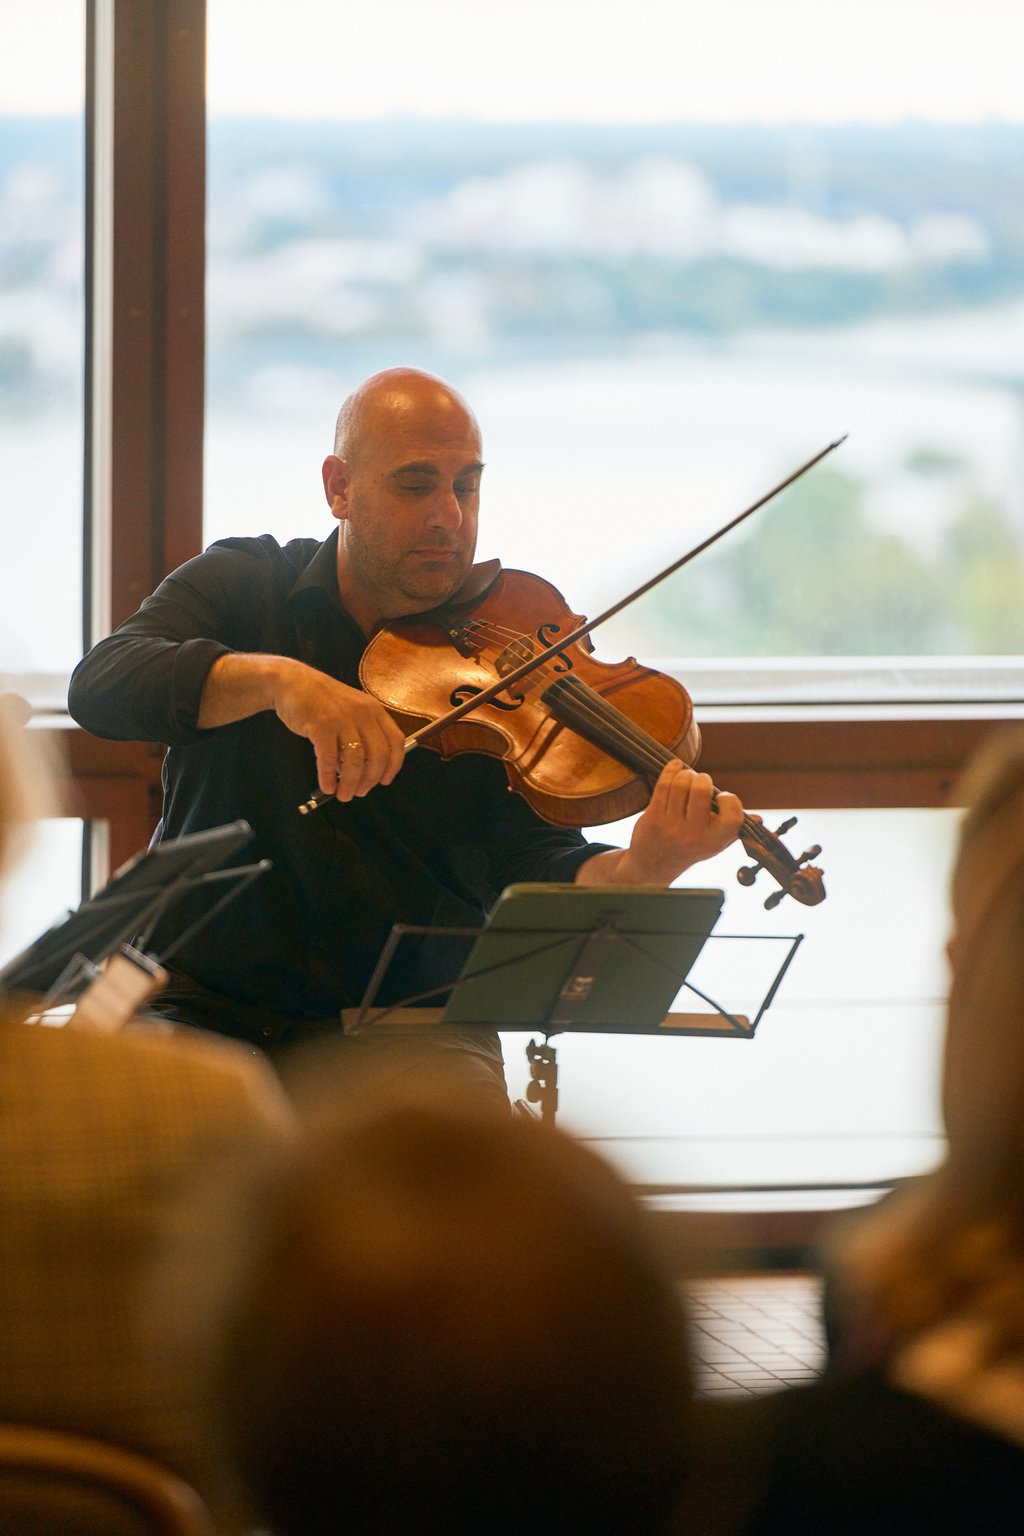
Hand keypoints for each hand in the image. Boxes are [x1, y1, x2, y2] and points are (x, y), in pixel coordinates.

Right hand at [270, 661, 406, 800]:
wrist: (291, 682)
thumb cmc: (321, 701)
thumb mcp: (350, 710)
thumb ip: (360, 735)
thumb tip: (363, 772)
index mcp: (374, 710)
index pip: (395, 741)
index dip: (393, 765)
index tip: (385, 781)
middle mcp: (362, 713)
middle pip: (378, 754)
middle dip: (370, 779)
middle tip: (360, 792)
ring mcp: (342, 719)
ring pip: (356, 760)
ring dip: (350, 783)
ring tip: (343, 795)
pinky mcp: (321, 725)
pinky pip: (329, 759)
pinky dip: (328, 777)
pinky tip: (326, 787)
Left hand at [578, 760, 742, 885]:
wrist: (655, 864)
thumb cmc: (692, 846)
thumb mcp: (715, 842)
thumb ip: (734, 828)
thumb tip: (759, 820)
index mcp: (714, 841)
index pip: (732, 816)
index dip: (730, 799)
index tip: (722, 797)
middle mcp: (693, 835)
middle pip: (702, 790)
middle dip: (703, 778)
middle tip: (701, 781)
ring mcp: (671, 826)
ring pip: (681, 784)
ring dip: (686, 774)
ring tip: (688, 777)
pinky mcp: (653, 817)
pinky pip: (664, 785)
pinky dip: (671, 770)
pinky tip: (675, 768)